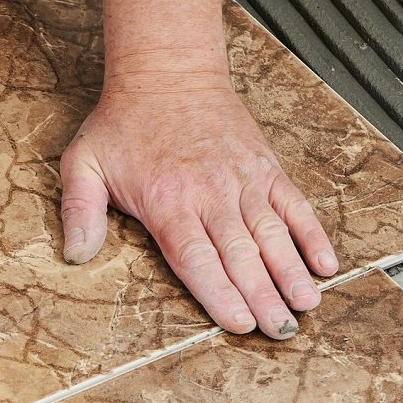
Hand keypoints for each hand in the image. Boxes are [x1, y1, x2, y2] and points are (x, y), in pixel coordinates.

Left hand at [59, 72, 338, 338]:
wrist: (167, 70)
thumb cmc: (123, 122)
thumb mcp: (83, 163)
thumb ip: (79, 212)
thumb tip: (76, 255)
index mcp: (167, 202)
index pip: (196, 258)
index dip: (219, 293)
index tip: (238, 323)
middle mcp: (210, 194)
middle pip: (241, 254)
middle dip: (264, 297)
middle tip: (281, 331)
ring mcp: (242, 180)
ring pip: (272, 233)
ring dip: (292, 272)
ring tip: (307, 305)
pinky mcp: (264, 167)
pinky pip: (294, 204)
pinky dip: (312, 234)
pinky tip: (327, 263)